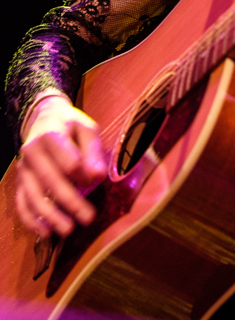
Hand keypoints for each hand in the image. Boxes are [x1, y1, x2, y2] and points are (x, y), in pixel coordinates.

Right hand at [16, 95, 106, 238]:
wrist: (44, 119)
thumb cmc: (70, 126)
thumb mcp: (87, 129)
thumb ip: (93, 150)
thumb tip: (98, 177)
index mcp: (51, 134)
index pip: (68, 160)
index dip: (82, 175)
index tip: (95, 182)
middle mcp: (32, 152)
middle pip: (51, 180)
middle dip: (70, 202)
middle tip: (88, 218)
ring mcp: (23, 168)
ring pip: (33, 195)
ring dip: (50, 216)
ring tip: (67, 230)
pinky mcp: (19, 181)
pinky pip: (21, 202)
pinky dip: (30, 219)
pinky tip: (45, 232)